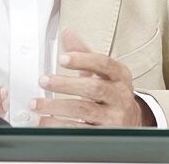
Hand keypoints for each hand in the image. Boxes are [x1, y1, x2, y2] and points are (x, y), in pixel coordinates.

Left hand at [32, 30, 152, 126]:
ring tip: (36, 104)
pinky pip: (79, 130)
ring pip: (84, 110)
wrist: (132, 122)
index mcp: (120, 76)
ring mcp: (114, 117)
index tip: (62, 58)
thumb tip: (67, 32)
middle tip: (43, 81)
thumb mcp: (103, 73)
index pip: (104, 64)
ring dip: (56, 107)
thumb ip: (83, 53)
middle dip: (65, 84)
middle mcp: (120, 96)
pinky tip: (45, 121)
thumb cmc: (111, 94)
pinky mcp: (104, 135)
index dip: (83, 59)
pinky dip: (59, 126)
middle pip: (94, 88)